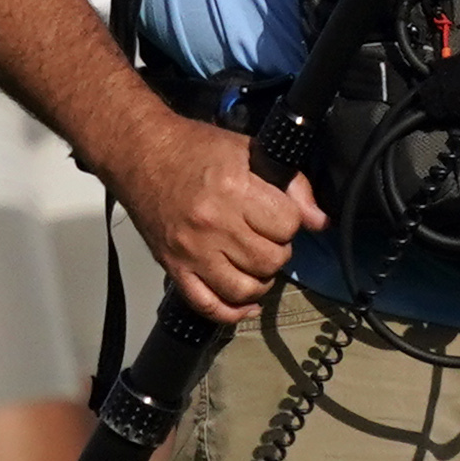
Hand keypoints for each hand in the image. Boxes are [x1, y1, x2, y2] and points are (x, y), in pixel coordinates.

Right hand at [112, 109, 322, 321]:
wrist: (139, 154)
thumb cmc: (193, 148)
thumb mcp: (249, 151)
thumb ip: (292, 185)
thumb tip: (320, 221)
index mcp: (233, 190)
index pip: (287, 225)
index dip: (290, 221)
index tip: (279, 215)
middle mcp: (212, 225)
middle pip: (269, 261)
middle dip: (277, 251)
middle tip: (267, 238)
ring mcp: (191, 251)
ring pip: (243, 289)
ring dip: (259, 282)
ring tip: (256, 264)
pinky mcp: (173, 268)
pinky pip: (207, 305)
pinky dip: (231, 312)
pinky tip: (245, 303)